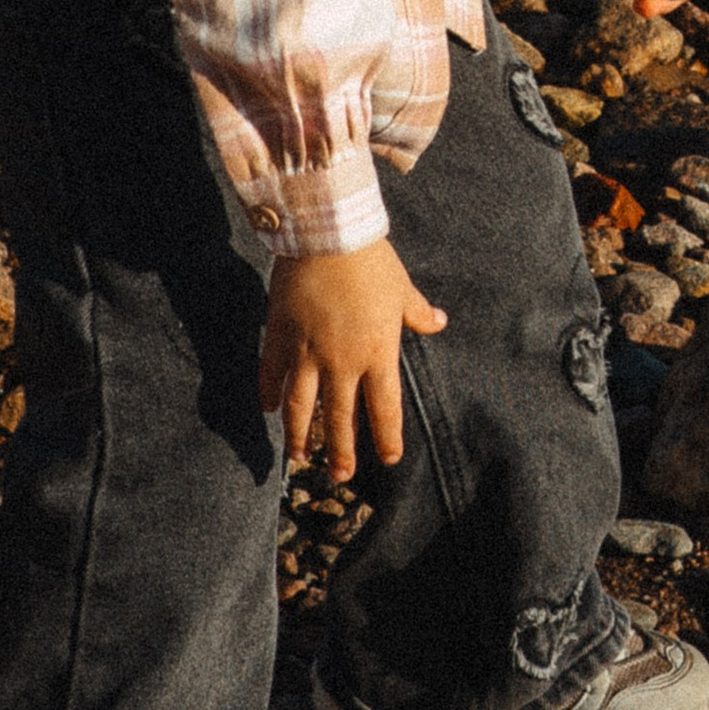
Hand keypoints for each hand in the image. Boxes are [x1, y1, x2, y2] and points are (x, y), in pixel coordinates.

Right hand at [259, 240, 446, 482]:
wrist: (329, 234)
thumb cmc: (371, 260)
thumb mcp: (402, 289)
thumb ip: (418, 312)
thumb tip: (439, 323)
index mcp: (378, 352)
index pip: (385, 408)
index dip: (387, 437)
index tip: (388, 459)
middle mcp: (342, 361)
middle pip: (340, 419)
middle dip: (340, 451)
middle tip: (340, 475)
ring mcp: (307, 352)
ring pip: (301, 407)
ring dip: (300, 435)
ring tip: (299, 456)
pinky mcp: (280, 337)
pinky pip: (271, 374)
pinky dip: (269, 394)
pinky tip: (269, 409)